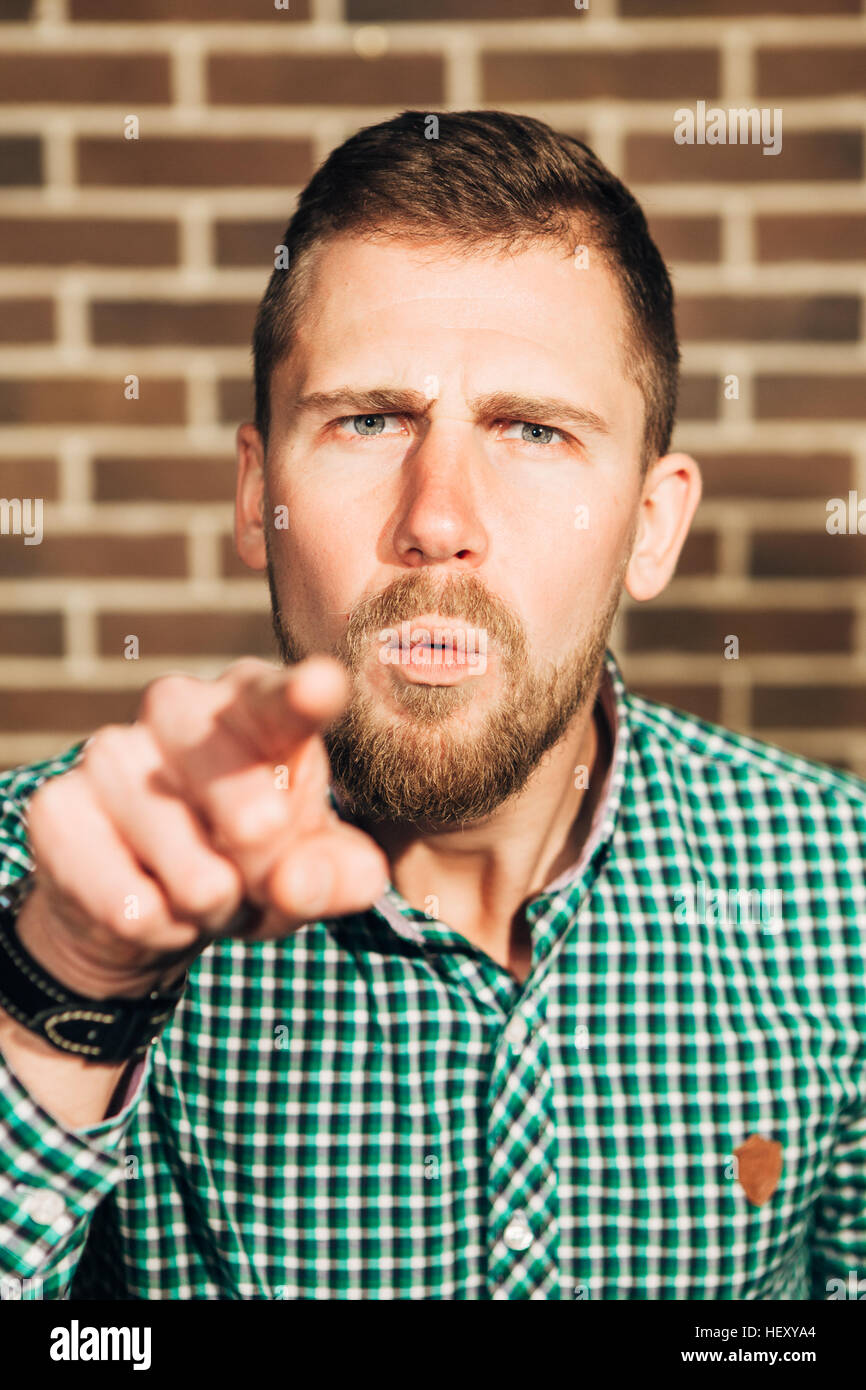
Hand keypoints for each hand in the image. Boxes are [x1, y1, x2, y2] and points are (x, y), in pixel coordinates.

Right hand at [19, 656, 389, 997]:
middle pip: (223, 765)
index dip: (303, 695)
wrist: (151, 912)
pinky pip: (119, 889)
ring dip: (208, 898)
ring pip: (171, 839)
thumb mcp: (313, 876)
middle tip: (267, 880)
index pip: (282, 696)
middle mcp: (179, 707)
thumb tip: (296, 881)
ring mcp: (111, 750)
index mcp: (256, 706)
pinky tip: (157, 910)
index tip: (321, 688)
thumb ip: (338, 876)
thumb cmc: (255, 866)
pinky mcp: (57, 805)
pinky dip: (154, 923)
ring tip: (214, 900)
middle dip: (255, 839)